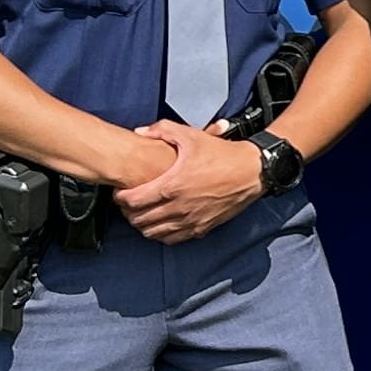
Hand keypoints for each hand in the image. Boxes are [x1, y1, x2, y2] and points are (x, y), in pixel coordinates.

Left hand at [119, 123, 263, 243]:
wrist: (251, 172)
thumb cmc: (221, 154)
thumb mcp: (190, 135)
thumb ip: (161, 131)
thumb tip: (139, 132)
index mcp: (172, 185)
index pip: (133, 200)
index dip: (120, 198)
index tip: (120, 192)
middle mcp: (178, 207)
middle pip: (139, 219)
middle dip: (127, 213)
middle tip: (127, 204)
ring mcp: (190, 221)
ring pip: (153, 233)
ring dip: (142, 225)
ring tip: (140, 214)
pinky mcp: (201, 229)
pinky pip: (172, 239)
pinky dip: (160, 234)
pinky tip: (159, 224)